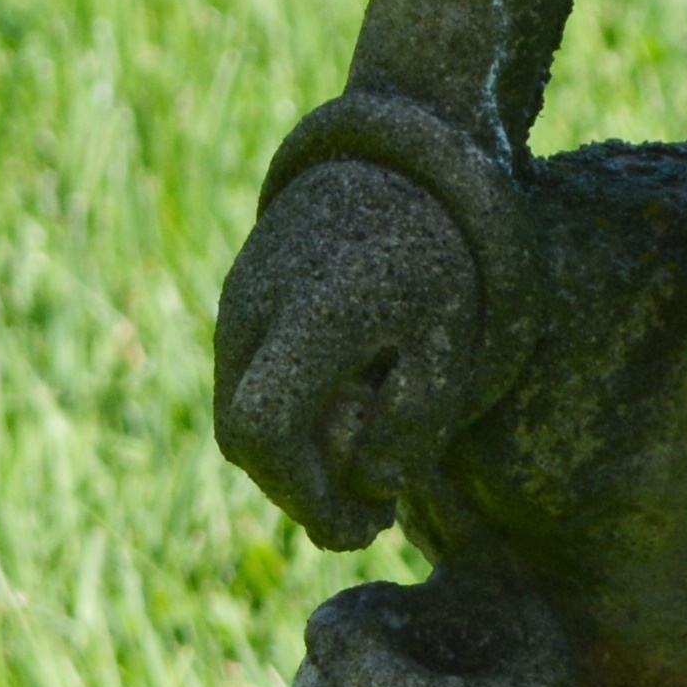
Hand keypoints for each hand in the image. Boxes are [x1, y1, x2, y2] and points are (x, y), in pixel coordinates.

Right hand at [215, 159, 486, 547]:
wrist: (404, 161)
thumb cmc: (442, 259)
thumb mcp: (450, 344)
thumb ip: (413, 423)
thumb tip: (372, 489)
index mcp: (312, 313)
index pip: (264, 430)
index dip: (307, 496)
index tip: (367, 525)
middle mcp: (255, 304)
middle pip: (244, 438)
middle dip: (305, 493)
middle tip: (375, 513)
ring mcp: (236, 298)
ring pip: (239, 416)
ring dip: (296, 462)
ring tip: (367, 469)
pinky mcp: (238, 299)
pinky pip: (248, 383)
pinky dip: (288, 422)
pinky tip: (346, 424)